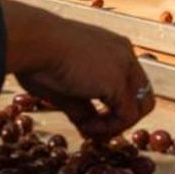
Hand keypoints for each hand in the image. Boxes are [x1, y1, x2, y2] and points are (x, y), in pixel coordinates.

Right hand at [0, 0, 149, 138]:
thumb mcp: (65, 86)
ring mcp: (125, 66)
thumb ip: (83, 107)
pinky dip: (109, 128)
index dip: (114, 107)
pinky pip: (127, 116)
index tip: (90, 122)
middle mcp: (125, 54)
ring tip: (87, 130)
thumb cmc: (37, 58)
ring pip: (141, 107)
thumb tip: (88, 128)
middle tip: (95, 132)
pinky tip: (85, 126)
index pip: (128, 83)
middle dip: (122, 119)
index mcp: (113, 48)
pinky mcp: (118, 82)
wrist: (32, 42)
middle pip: (142, 95)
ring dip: (116, 126)